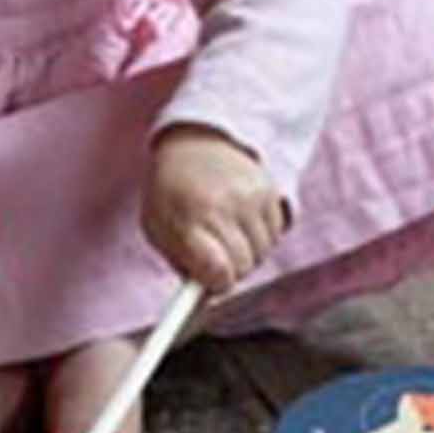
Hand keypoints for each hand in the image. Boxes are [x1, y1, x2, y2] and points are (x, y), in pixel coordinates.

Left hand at [142, 124, 288, 294]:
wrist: (198, 139)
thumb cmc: (172, 189)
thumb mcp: (157, 224)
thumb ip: (180, 260)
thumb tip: (205, 293)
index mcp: (190, 216)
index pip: (218, 272)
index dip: (216, 284)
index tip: (209, 282)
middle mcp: (225, 206)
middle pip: (243, 268)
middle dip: (229, 269)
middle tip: (214, 254)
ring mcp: (252, 197)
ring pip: (262, 253)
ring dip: (246, 252)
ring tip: (226, 230)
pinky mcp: (271, 190)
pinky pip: (276, 234)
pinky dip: (261, 235)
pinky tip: (241, 218)